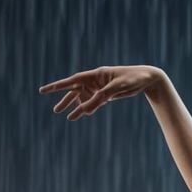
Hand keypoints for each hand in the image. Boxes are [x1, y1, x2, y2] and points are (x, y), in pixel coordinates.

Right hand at [38, 64, 160, 118]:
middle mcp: (95, 80)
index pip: (72, 81)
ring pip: (84, 98)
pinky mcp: (107, 95)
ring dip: (76, 107)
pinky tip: (83, 114)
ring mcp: (101, 88)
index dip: (57, 86)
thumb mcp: (115, 89)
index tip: (44, 90)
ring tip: (68, 117)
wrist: (147, 79)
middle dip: (65, 100)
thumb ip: (100, 99)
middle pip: (75, 91)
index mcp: (95, 75)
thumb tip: (85, 111)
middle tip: (55, 111)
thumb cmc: (132, 79)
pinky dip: (88, 108)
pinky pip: (94, 102)